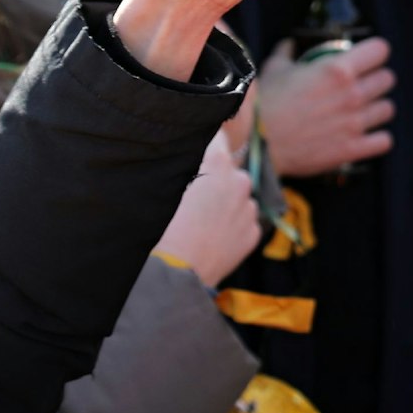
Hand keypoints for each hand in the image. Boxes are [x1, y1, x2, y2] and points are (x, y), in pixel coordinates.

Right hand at [153, 131, 261, 287]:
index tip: (194, 154)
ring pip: (236, 199)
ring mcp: (249, 208)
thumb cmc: (160, 229)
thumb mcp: (163, 188)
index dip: (204, 145)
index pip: (217, 137)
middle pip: (228, 171)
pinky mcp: (253, 233)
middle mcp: (240, 180)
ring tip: (197, 225)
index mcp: (217, 163)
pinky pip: (241, 223)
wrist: (174, 275)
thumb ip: (182, 167)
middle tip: (189, 200)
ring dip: (222, 205)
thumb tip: (185, 156)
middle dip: (213, 180)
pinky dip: (228, 228)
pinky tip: (208, 240)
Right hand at [257, 37, 395, 177]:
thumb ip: (288, 52)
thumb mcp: (275, 69)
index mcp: (338, 69)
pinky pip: (385, 140)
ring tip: (363, 111)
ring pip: (388, 109)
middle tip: (363, 85)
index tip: (369, 57)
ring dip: (377, 108)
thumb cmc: (265, 104)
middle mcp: (352, 94)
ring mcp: (355, 122)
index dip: (375, 52)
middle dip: (376, 80)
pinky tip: (365, 135)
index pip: (380, 50)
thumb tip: (290, 44)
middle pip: (387, 79)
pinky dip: (377, 138)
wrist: (255, 144)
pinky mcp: (353, 148)